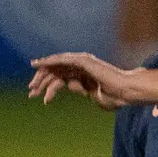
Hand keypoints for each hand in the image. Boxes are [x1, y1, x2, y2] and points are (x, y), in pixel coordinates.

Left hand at [29, 53, 145, 110]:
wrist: (126, 92)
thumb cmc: (114, 97)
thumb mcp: (93, 96)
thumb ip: (81, 89)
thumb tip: (69, 85)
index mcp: (84, 75)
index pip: (61, 78)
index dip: (48, 86)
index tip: (38, 96)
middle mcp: (82, 66)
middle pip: (56, 71)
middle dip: (42, 81)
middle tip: (31, 93)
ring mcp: (83, 62)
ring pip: (56, 66)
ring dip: (42, 75)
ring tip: (33, 87)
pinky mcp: (83, 60)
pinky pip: (62, 59)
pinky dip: (49, 61)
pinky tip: (38, 65)